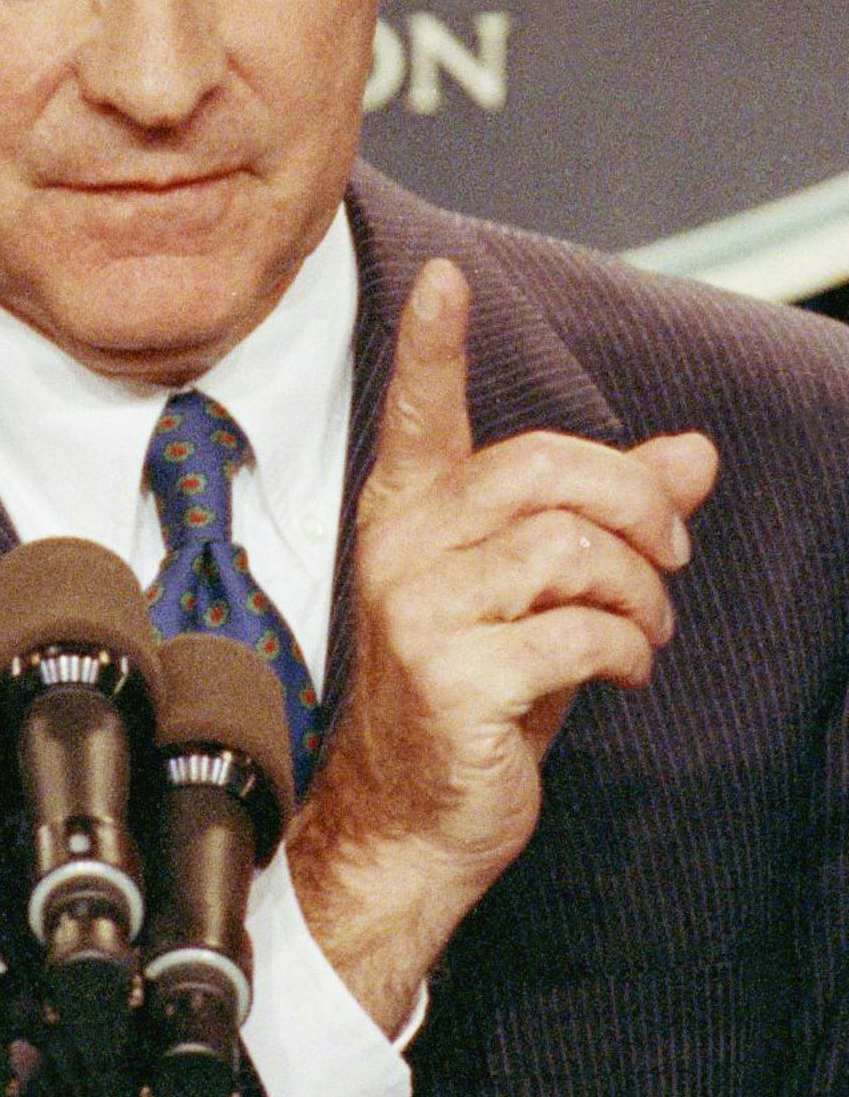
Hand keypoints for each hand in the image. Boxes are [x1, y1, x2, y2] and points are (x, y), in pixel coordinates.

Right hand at [286, 257, 718, 1033]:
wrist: (412, 816)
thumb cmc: (478, 692)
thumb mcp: (543, 594)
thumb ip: (610, 516)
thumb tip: (693, 454)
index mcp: (413, 514)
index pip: (419, 412)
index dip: (430, 345)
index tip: (443, 280)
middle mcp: (403, 547)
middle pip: (545, 471)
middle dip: (636, 507)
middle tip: (669, 553)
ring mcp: (419, 610)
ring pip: (571, 548)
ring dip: (641, 592)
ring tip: (645, 632)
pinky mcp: (452, 676)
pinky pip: (577, 630)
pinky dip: (626, 648)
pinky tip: (621, 671)